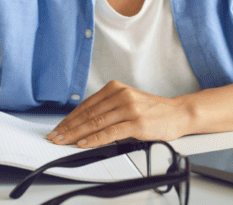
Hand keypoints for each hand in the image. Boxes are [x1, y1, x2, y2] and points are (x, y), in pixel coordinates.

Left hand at [46, 81, 191, 147]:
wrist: (178, 113)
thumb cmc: (153, 111)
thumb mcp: (128, 102)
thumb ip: (108, 108)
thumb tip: (83, 124)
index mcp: (116, 88)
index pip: (86, 105)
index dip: (69, 119)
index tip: (58, 128)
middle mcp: (121, 95)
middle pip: (88, 114)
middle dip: (68, 128)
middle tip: (54, 137)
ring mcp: (129, 108)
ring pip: (96, 123)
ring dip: (76, 135)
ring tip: (64, 142)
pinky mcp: (137, 123)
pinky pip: (110, 133)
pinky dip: (94, 139)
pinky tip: (84, 144)